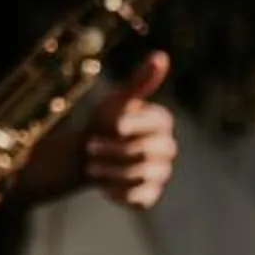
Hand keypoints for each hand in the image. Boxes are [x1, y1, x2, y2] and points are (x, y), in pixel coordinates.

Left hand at [82, 51, 177, 209]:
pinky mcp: (148, 196)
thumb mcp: (117, 101)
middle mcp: (168, 148)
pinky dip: (117, 193)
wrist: (86, 154)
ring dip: (108, 171)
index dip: (129, 126)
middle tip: (90, 147)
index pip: (154, 125)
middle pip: (144, 153)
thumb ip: (139, 83)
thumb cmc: (104, 122)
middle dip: (112, 150)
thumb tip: (161, 56)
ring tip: (91, 165)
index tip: (112, 125)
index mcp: (163, 122)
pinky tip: (102, 185)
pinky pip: (138, 199)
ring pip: (139, 176)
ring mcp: (160, 174)